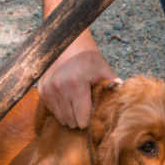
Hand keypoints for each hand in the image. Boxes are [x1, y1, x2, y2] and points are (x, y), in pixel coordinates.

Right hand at [37, 0, 117, 128]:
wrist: (66, 42)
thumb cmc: (87, 56)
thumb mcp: (103, 68)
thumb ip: (113, 85)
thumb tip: (123, 100)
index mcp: (76, 85)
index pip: (81, 120)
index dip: (89, 119)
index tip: (93, 110)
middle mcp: (59, 89)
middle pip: (71, 122)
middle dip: (79, 118)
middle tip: (85, 105)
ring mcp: (48, 90)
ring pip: (61, 119)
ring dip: (69, 114)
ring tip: (76, 101)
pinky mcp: (42, 90)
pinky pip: (52, 111)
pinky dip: (60, 108)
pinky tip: (67, 96)